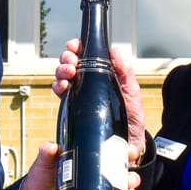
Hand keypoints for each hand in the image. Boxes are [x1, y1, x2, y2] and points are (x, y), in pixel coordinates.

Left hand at [18, 141, 140, 189]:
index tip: (132, 152)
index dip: (127, 155)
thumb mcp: (44, 164)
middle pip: (122, 179)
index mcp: (91, 166)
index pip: (115, 158)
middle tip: (131, 178)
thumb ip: (46, 154)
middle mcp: (97, 183)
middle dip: (132, 178)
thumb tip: (52, 147)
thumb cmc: (41, 177)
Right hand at [52, 38, 147, 163]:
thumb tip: (116, 50)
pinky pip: (61, 96)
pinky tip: (63, 89)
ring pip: (63, 78)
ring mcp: (80, 96)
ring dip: (61, 72)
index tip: (74, 46)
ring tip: (68, 75)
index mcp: (102, 75)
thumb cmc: (132, 116)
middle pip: (70, 65)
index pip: (85, 56)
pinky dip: (58, 88)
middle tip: (72, 63)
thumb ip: (125, 72)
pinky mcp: (74, 111)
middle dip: (67, 59)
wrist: (129, 142)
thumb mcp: (132, 91)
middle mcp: (88, 83)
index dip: (77, 48)